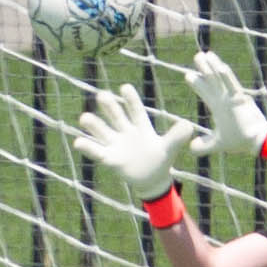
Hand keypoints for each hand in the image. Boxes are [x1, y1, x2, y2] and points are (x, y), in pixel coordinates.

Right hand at [73, 84, 197, 200]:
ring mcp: (116, 145)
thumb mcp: (170, 148)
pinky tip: (78, 142)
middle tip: (101, 95)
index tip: (124, 87)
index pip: (135, 111)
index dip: (130, 100)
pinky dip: (88, 148)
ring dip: (94, 125)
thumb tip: (189, 124)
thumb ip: (177, 137)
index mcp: (141, 127)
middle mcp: (126, 132)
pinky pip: (98, 152)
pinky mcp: (110, 159)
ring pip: (103, 132)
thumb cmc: (161, 160)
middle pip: (116, 116)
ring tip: (84, 118)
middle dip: (109, 107)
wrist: (152, 179)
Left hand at [184, 52, 266, 157]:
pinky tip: (220, 66)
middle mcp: (224, 99)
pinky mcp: (240, 99)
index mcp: (219, 107)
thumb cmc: (239, 141)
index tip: (188, 75)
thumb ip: (204, 145)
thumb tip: (191, 148)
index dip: (197, 83)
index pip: (206, 92)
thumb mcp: (217, 144)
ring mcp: (232, 98)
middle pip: (212, 80)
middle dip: (204, 69)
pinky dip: (226, 76)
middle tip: (197, 56)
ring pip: (220, 79)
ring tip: (205, 54)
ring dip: (212, 66)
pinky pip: (233, 85)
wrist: (256, 142)